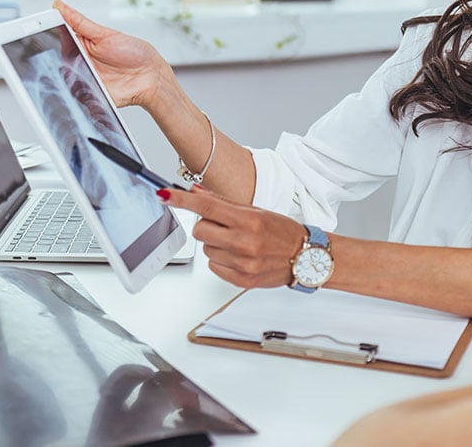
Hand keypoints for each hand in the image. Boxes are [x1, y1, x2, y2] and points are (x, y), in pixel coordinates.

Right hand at [54, 0, 175, 110]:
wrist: (151, 77)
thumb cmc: (134, 54)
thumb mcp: (105, 34)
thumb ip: (80, 22)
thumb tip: (59, 5)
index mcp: (82, 44)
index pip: (57, 37)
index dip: (46, 32)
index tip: (40, 26)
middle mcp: (79, 61)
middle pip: (56, 57)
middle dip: (53, 53)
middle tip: (66, 48)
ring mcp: (83, 78)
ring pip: (62, 76)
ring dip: (66, 70)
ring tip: (82, 66)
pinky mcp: (88, 95)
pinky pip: (73, 94)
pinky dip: (74, 88)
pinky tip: (83, 81)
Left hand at [161, 185, 307, 288]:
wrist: (306, 258)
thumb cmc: (283, 232)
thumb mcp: (257, 211)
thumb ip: (224, 203)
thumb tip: (197, 192)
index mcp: (248, 220)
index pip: (206, 206)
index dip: (182, 200)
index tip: (165, 195)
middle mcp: (244, 242)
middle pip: (200, 229)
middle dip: (207, 225)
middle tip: (225, 226)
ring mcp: (242, 263)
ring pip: (206, 249)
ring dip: (216, 244)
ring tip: (238, 243)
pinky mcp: (241, 280)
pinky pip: (214, 266)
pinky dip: (221, 260)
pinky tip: (239, 257)